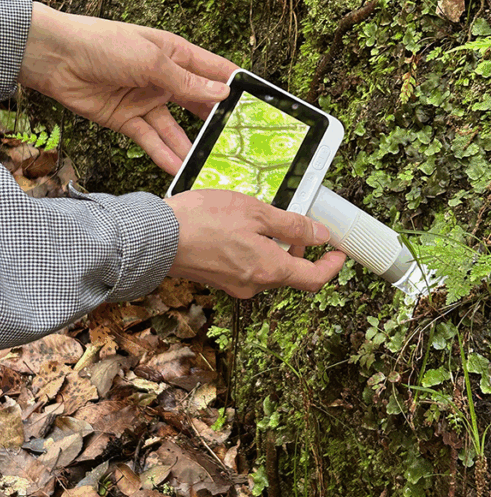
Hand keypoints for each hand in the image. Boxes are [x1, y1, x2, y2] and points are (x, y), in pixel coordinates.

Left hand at [20, 3, 236, 175]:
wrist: (56, 58)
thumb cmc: (103, 44)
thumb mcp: (150, 60)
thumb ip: (185, 82)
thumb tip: (222, 95)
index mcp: (175, 53)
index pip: (214, 72)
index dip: (236, 88)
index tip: (260, 108)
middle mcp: (163, 78)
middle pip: (197, 105)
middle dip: (216, 124)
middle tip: (237, 145)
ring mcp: (144, 100)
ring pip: (174, 129)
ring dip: (190, 147)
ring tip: (210, 166)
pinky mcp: (125, 120)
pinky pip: (149, 140)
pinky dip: (163, 154)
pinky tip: (178, 167)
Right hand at [164, 189, 345, 297]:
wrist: (156, 237)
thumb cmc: (201, 222)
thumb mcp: (255, 212)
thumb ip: (291, 225)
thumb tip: (319, 234)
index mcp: (270, 271)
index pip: (315, 278)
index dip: (332, 265)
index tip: (339, 252)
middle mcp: (253, 284)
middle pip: (288, 273)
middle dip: (297, 251)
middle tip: (298, 225)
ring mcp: (232, 284)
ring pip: (264, 269)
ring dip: (271, 249)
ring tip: (261, 221)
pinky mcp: (215, 278)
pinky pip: (243, 267)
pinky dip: (250, 251)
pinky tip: (237, 230)